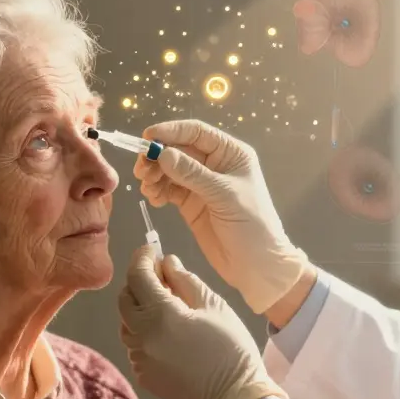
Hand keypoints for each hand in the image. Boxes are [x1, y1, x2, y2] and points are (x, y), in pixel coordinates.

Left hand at [118, 245, 285, 398]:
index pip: (138, 276)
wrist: (236, 398)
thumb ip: (185, 281)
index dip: (142, 258)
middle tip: (160, 279)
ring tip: (165, 308)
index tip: (151, 250)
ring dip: (139, 310)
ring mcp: (140, 359)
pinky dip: (144, 334)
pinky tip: (167, 335)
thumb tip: (167, 263)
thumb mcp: (214, 306)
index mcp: (160, 315)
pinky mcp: (144, 376)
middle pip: (124, 300)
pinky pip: (135, 346)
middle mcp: (142, 336)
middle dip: (138, 283)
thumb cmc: (231, 347)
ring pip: (126, 324)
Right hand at [135, 120, 307, 313]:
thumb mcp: (224, 196)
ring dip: (155, 175)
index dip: (171, 132)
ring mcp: (201, 184)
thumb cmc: (252, 226)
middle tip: (142, 170)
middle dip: (158, 157)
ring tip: (148, 188)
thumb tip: (163, 154)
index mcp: (230, 154)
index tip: (148, 137)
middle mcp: (214, 164)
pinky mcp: (191, 203)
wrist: (257, 266)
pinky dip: (158, 191)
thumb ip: (193, 174)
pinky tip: (155, 199)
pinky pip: (169, 189)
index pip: (196, 133)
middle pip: (178, 150)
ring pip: (170, 170)